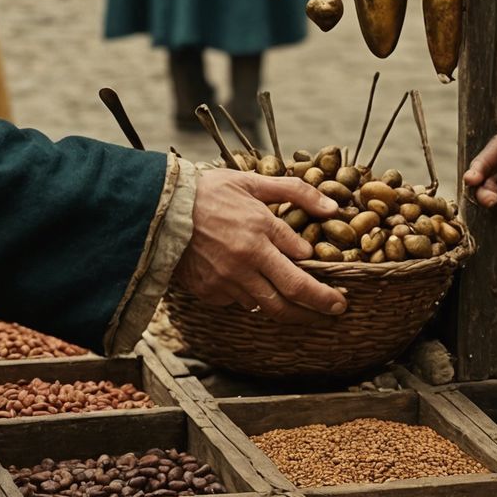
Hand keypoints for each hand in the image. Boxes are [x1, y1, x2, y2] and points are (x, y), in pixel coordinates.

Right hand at [173, 169, 346, 317]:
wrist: (157, 212)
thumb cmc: (206, 192)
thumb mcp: (251, 182)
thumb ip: (295, 192)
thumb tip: (333, 207)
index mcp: (260, 229)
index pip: (303, 255)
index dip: (320, 266)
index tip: (334, 275)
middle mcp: (247, 259)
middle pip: (294, 292)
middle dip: (322, 304)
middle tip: (339, 309)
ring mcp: (227, 280)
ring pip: (268, 306)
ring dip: (291, 312)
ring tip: (309, 315)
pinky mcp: (210, 292)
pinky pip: (240, 302)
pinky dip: (252, 299)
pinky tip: (257, 290)